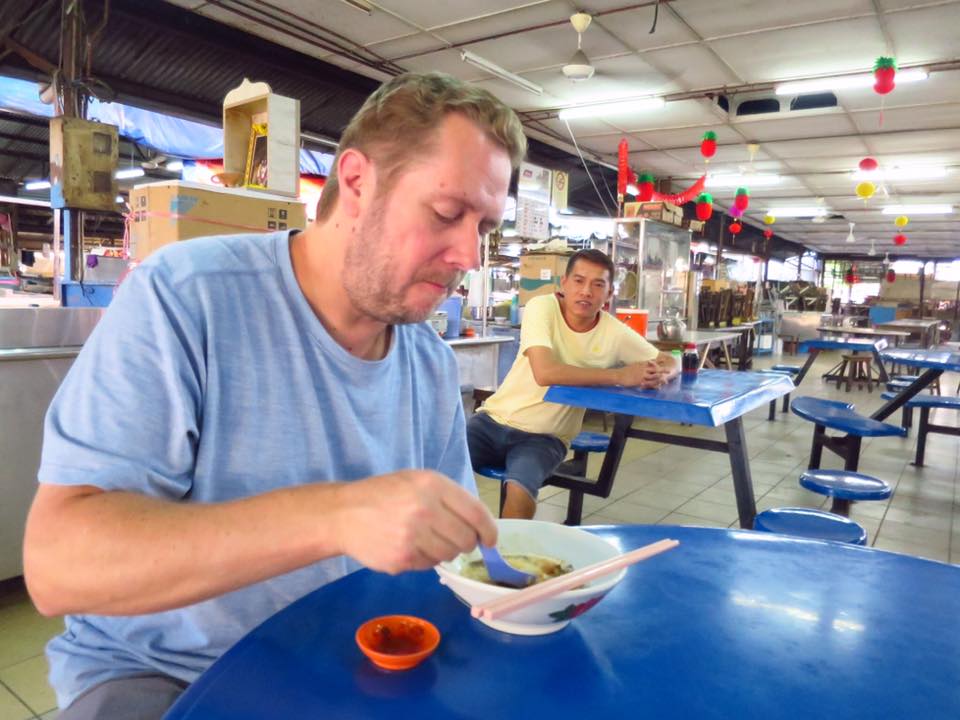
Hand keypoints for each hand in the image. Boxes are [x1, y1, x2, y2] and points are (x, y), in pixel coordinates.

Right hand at [332, 470, 497, 573]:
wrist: (343, 514)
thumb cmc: (384, 494)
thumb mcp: (417, 481)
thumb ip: (449, 498)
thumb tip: (481, 528)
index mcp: (432, 484)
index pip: (476, 513)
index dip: (489, 531)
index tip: (491, 540)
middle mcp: (425, 509)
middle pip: (466, 539)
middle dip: (466, 543)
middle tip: (454, 539)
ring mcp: (413, 536)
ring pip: (450, 555)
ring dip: (445, 552)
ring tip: (427, 540)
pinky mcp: (402, 559)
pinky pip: (429, 565)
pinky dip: (425, 559)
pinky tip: (409, 546)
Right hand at [617, 361, 666, 388]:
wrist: (620, 375)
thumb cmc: (626, 370)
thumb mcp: (635, 365)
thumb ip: (642, 364)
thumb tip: (647, 363)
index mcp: (642, 364)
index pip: (653, 362)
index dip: (659, 361)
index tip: (666, 360)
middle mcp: (643, 369)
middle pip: (655, 369)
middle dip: (663, 370)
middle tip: (670, 371)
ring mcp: (642, 375)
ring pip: (653, 376)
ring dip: (660, 378)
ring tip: (666, 380)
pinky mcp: (640, 381)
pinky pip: (649, 383)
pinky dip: (654, 385)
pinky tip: (658, 387)